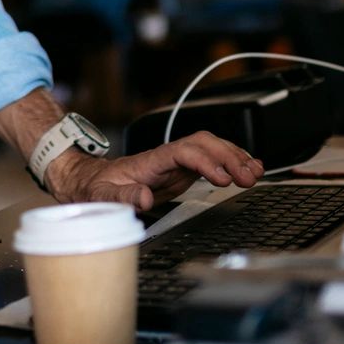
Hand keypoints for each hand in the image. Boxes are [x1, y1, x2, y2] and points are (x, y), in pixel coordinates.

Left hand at [47, 132, 260, 210]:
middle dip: (228, 156)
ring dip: (234, 157)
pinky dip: (230, 163)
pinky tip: (247, 168)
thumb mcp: (101, 197)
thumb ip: (121, 198)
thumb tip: (144, 200)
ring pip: (210, 148)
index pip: (184, 152)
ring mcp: (175, 163)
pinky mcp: (181, 172)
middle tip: (247, 177)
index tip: (222, 178)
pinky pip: (210, 161)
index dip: (205, 161)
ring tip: (255, 172)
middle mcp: (166, 157)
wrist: (88, 181)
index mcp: (150, 161)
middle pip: (203, 144)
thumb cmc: (95, 188)